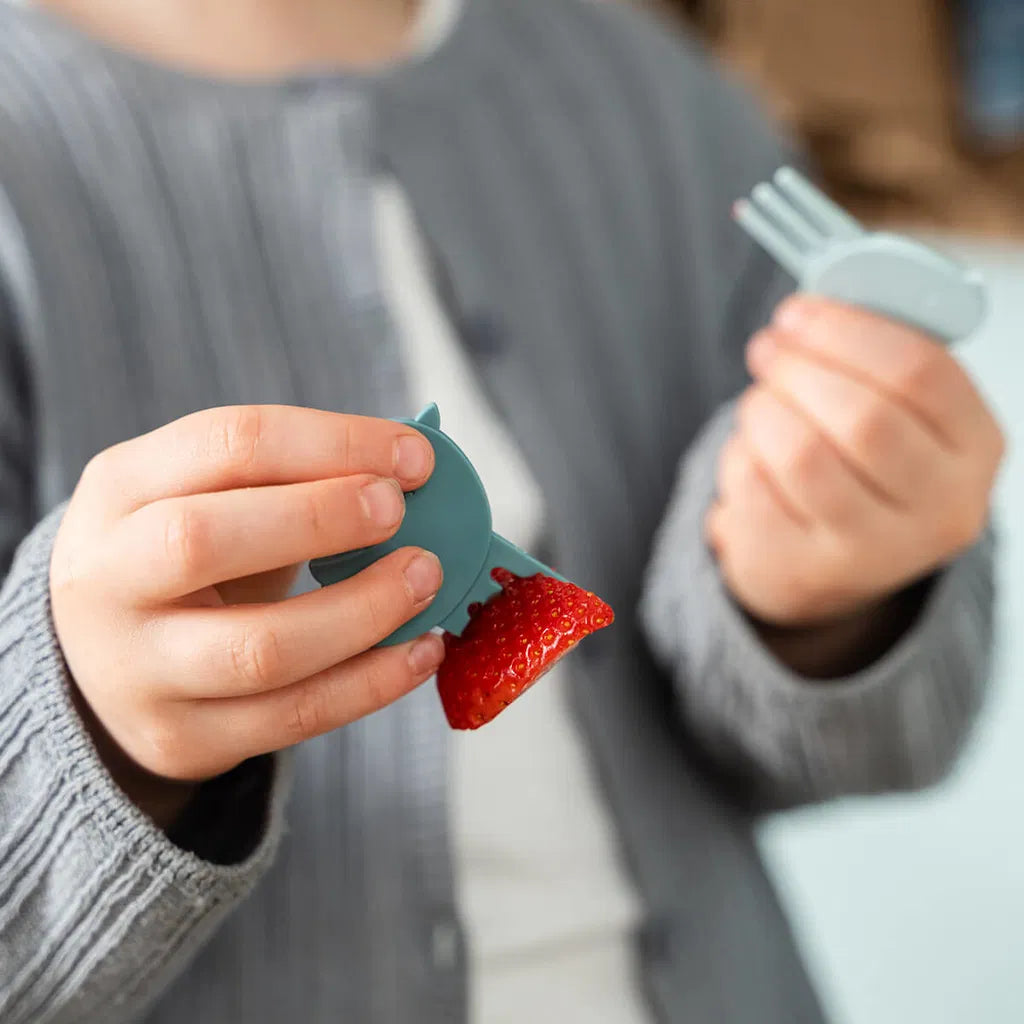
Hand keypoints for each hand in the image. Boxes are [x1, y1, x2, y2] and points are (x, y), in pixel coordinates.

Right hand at [51, 406, 444, 821]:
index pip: (225, 445)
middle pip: (202, 540)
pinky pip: (293, 717)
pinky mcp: (180, 738)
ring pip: (260, 648)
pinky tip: (422, 648)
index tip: (414, 457)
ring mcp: (136, 670)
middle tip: (398, 510)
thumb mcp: (209, 495)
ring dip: (364, 611)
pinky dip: (373, 682)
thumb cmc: (187, 555)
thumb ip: (295, 476)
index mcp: (121, 488)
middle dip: (321, 518)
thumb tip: (413, 465)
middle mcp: (108, 578)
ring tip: (425, 578)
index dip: (332, 443)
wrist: (105, 657)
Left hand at [707, 297, 1003, 629]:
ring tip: (759, 403)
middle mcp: (940, 507)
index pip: (922, 372)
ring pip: (799, 453)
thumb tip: (813, 307)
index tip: (798, 311)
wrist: (830, 563)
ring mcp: (873, 551)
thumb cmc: (861, 466)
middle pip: (861, 416)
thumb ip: (872, 355)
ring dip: (762, 411)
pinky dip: (739, 456)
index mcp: (976, 445)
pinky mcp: (805, 571)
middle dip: (798, 367)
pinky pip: (753, 489)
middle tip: (766, 347)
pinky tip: (752, 456)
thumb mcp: (897, 411)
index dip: (847, 330)